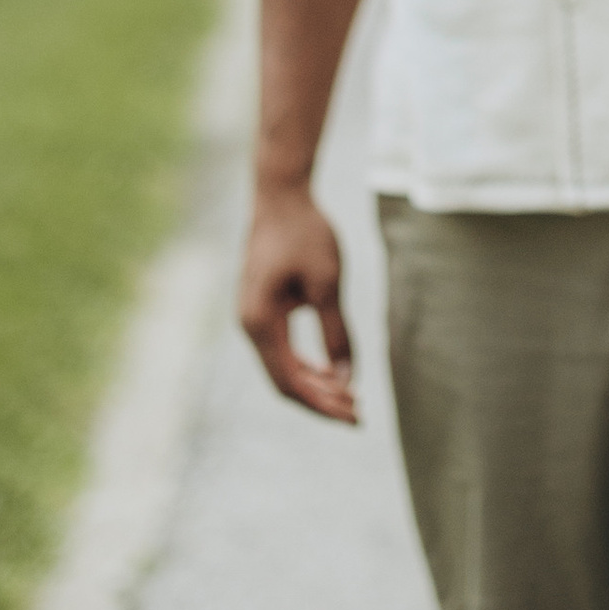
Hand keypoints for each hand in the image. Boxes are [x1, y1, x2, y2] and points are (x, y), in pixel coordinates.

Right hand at [239, 180, 358, 423]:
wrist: (281, 195)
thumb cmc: (305, 233)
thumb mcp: (328, 282)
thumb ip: (336, 332)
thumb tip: (346, 378)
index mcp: (260, 323)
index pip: (291, 382)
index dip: (323, 404)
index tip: (355, 414)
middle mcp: (249, 326)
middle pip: (285, 381)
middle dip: (322, 399)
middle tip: (359, 412)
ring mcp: (252, 318)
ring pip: (282, 368)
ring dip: (315, 384)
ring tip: (350, 395)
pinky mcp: (261, 309)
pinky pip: (281, 350)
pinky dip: (306, 365)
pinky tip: (331, 369)